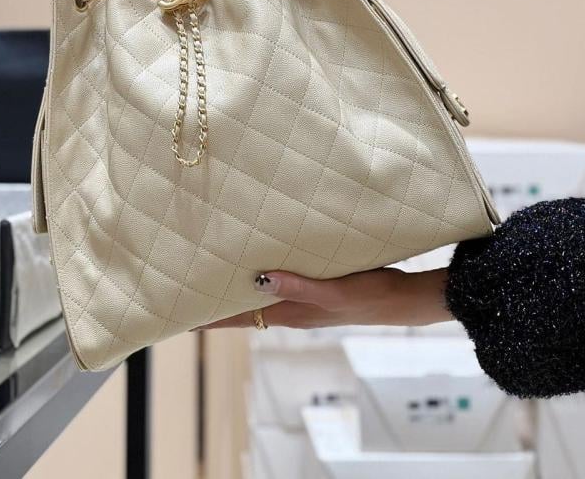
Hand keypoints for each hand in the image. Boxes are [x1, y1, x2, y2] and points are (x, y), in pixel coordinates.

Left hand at [194, 267, 453, 330]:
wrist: (402, 300)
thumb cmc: (370, 296)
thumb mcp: (334, 291)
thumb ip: (299, 286)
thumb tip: (259, 279)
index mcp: (292, 313)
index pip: (241, 318)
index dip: (212, 319)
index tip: (182, 317)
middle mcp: (293, 310)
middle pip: (245, 310)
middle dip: (218, 305)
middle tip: (187, 293)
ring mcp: (304, 301)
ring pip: (261, 298)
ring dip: (238, 291)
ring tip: (212, 278)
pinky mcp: (316, 288)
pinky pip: (280, 285)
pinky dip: (263, 278)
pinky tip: (259, 265)